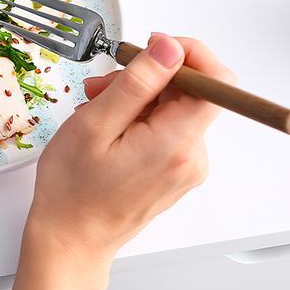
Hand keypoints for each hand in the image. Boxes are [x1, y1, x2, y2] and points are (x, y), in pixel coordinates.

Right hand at [1, 34, 233, 289]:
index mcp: (176, 143)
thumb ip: (138, 82)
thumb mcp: (96, 124)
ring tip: (95, 110)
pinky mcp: (176, 170)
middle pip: (190, 92)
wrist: (71, 241)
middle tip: (102, 86)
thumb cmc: (74, 190)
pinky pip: (167, 128)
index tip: (154, 49)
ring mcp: (186, 166)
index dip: (190, 54)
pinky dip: (139, 118)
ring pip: (174, 108)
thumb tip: (171, 48)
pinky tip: (108, 128)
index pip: (217, 82)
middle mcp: (192, 156)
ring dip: (137, 98)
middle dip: (147, 77)